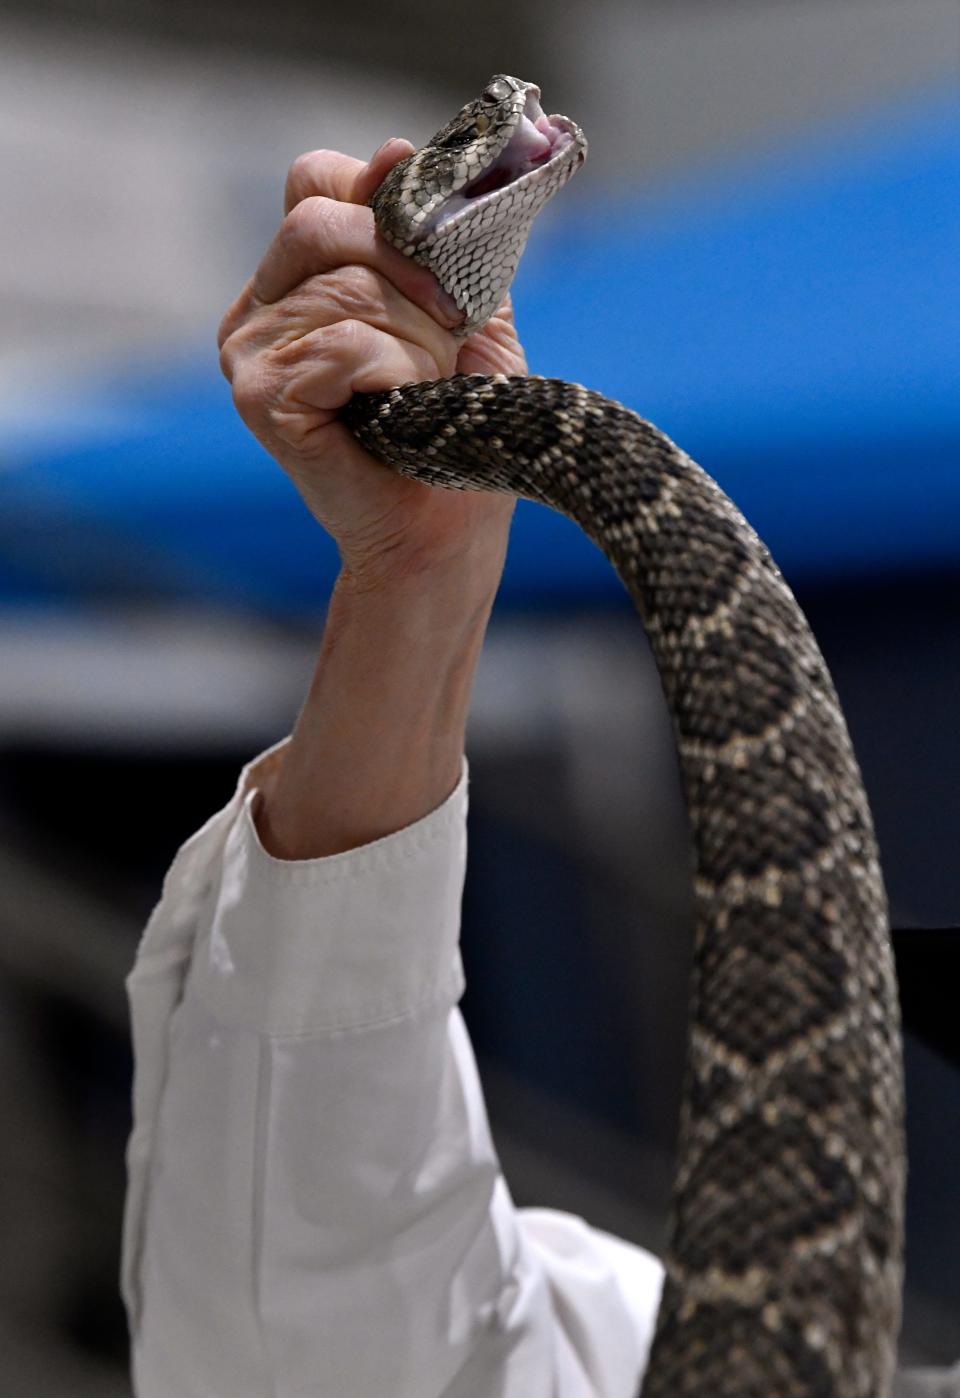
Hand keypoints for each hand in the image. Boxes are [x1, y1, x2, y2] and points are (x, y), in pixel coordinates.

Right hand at [217, 140, 523, 595]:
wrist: (446, 533)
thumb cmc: (456, 430)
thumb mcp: (460, 311)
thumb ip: (431, 237)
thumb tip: (394, 150)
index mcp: (297, 280)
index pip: (315, 182)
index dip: (381, 204)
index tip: (438, 258)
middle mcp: (259, 309)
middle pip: (323, 221)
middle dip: (408, 273)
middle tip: (447, 336)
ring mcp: (248, 352)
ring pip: (343, 286)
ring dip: (415, 335)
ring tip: (427, 389)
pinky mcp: (259, 397)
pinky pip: (340, 341)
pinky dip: (394, 369)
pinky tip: (403, 408)